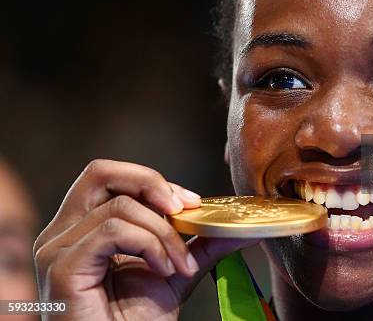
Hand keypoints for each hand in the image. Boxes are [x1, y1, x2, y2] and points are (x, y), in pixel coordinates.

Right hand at [34, 159, 258, 319]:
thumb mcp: (174, 272)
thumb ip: (201, 245)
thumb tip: (242, 228)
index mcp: (82, 228)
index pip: (112, 178)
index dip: (154, 181)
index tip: (192, 203)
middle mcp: (63, 232)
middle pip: (101, 172)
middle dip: (151, 182)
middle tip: (183, 209)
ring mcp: (57, 249)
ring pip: (119, 206)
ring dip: (163, 232)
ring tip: (178, 265)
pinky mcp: (63, 267)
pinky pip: (113, 231)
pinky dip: (149, 244)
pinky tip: (163, 270)